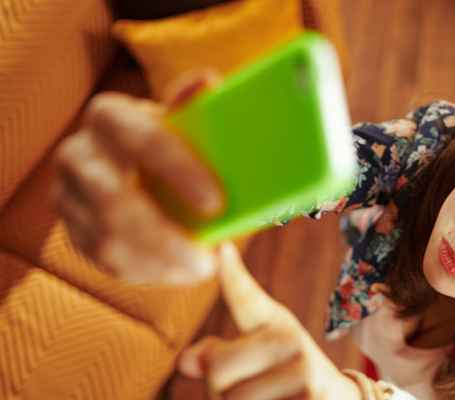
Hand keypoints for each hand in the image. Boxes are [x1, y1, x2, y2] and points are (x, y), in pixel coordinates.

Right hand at [53, 71, 224, 284]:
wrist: (136, 169)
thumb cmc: (170, 143)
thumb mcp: (181, 122)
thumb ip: (193, 109)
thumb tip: (207, 83)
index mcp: (108, 117)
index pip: (136, 138)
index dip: (175, 169)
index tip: (216, 203)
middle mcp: (78, 155)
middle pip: (112, 201)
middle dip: (164, 236)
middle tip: (208, 260)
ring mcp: (69, 196)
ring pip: (106, 239)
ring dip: (159, 261)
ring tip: (201, 269)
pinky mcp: (73, 230)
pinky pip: (104, 261)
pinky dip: (147, 272)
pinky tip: (178, 273)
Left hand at [178, 243, 362, 399]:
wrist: (338, 399)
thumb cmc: (284, 381)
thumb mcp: (255, 359)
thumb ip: (218, 356)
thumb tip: (185, 361)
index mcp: (273, 323)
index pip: (247, 299)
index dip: (233, 275)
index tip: (222, 249)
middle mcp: (290, 339)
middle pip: (218, 372)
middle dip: (219, 391)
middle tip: (249, 391)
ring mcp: (304, 371)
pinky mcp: (313, 398)